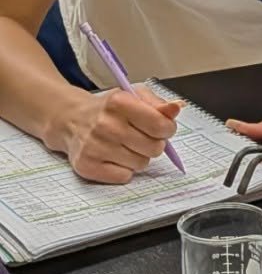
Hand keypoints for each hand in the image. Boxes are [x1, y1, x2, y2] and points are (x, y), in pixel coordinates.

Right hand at [62, 87, 180, 183]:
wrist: (72, 120)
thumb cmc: (109, 109)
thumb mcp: (134, 96)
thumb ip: (159, 104)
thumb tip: (177, 107)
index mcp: (118, 102)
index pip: (160, 125)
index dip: (167, 129)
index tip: (162, 128)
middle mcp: (105, 124)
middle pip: (154, 147)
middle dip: (154, 144)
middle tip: (142, 137)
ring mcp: (94, 147)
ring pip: (141, 164)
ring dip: (139, 157)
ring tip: (126, 146)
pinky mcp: (87, 166)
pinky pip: (124, 176)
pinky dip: (124, 169)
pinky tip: (115, 157)